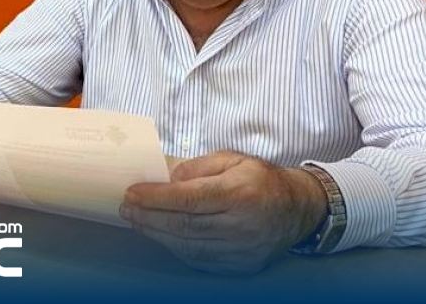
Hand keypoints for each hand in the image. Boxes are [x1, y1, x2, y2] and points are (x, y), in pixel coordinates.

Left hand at [119, 150, 326, 273]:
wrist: (298, 209)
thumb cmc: (261, 179)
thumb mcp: (231, 159)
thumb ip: (197, 166)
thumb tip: (167, 178)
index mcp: (240, 193)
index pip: (189, 199)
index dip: (156, 198)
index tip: (132, 193)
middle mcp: (243, 225)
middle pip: (185, 225)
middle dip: (149, 217)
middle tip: (127, 209)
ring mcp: (243, 250)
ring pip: (189, 246)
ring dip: (157, 234)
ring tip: (137, 221)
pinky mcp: (242, 265)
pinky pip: (201, 259)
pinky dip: (176, 247)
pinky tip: (161, 235)